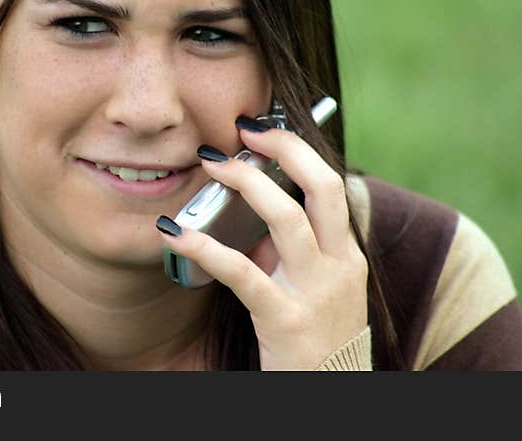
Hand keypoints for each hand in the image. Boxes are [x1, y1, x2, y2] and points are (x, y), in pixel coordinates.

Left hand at [158, 122, 367, 369]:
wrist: (330, 393)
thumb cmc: (312, 335)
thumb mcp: (311, 285)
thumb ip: (283, 248)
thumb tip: (244, 211)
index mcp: (345, 252)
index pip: (330, 184)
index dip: (297, 149)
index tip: (262, 128)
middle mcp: (339, 265)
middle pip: (322, 187)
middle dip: (284, 150)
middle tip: (242, 131)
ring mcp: (316, 292)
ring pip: (287, 219)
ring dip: (246, 184)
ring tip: (210, 165)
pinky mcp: (286, 320)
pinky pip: (242, 273)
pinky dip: (205, 246)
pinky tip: (175, 231)